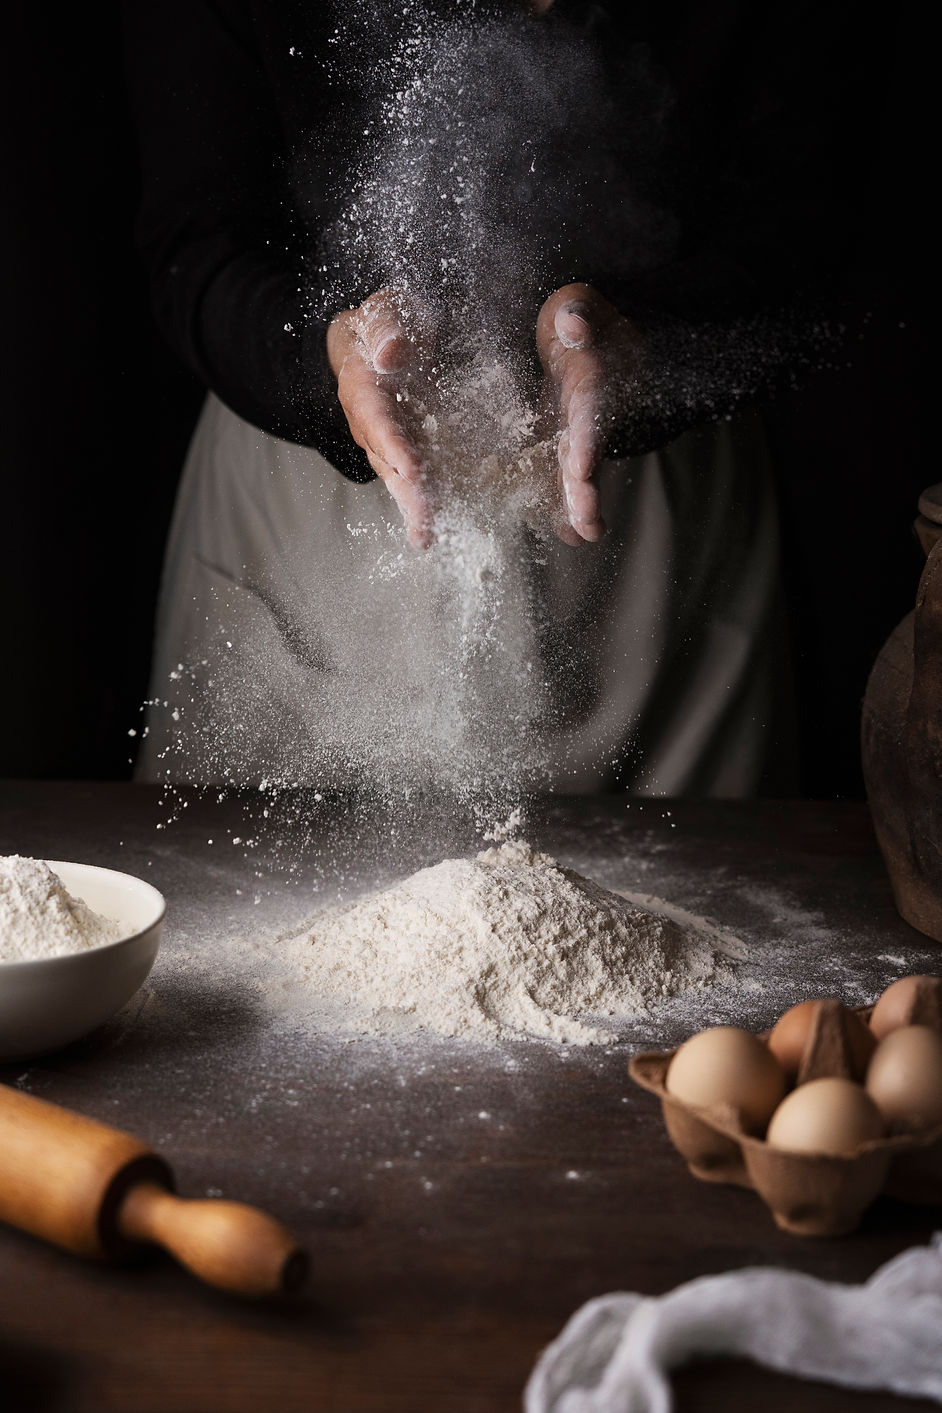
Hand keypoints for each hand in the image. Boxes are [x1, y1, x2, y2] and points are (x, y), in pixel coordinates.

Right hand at [327, 289, 435, 548]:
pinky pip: (419, 477)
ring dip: (416, 509)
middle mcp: (373, 425)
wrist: (371, 337)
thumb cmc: (381, 323)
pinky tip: (444, 523)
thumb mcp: (384, 312)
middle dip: (408, 498)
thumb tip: (390, 355)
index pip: (380, 424)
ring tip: (427, 537)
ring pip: (402, 479)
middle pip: (390, 465)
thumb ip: (387, 328)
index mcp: (364, 391)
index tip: (415, 473)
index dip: (397, 449)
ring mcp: (389, 442)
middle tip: (423, 531)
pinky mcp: (407, 450)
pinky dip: (430, 500)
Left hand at [536, 283, 643, 545]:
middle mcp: (591, 414)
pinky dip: (564, 505)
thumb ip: (577, 312)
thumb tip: (571, 324)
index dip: (587, 437)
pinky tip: (566, 533)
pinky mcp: (564, 444)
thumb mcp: (580, 304)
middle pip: (590, 454)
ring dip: (580, 506)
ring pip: (582, 474)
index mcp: (593, 379)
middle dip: (588, 489)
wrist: (587, 335)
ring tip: (581, 536)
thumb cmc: (581, 318)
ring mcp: (580, 433)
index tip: (582, 466)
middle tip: (588, 524)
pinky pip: (563, 478)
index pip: (590, 410)